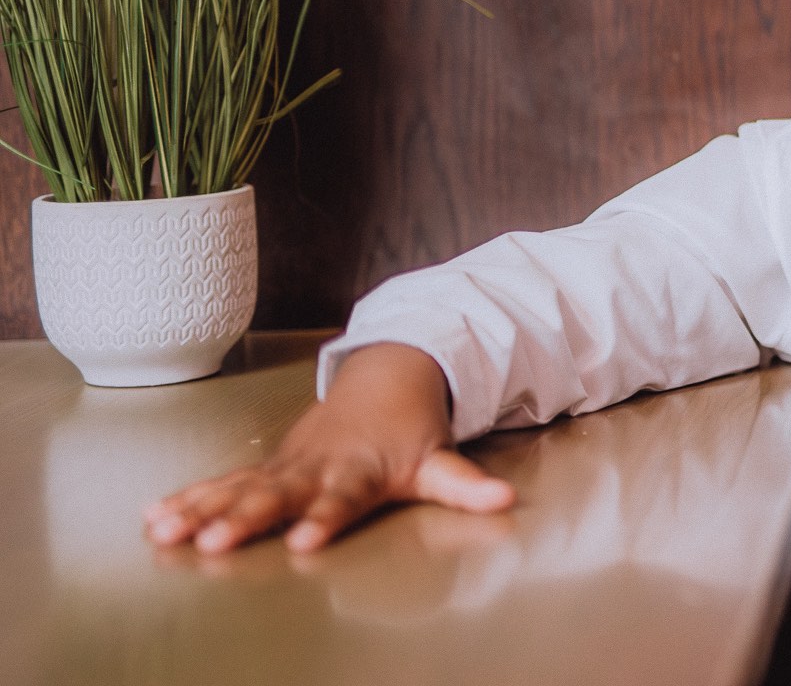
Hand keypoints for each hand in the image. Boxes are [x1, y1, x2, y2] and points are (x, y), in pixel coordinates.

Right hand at [143, 343, 515, 553]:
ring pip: (239, 486)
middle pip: (278, 494)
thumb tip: (505, 500)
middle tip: (215, 540)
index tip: (305, 540)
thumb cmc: (410, 432)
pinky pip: (224, 482)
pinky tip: (155, 514)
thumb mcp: (440, 460)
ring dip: (201, 507)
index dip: (324, 518)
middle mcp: (316, 467)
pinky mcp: (268, 465)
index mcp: (358, 471)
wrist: (386, 379)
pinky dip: (190, 496)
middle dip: (245, 517)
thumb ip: (465, 485)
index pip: (341, 499)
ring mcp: (287, 465)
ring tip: (165, 529)